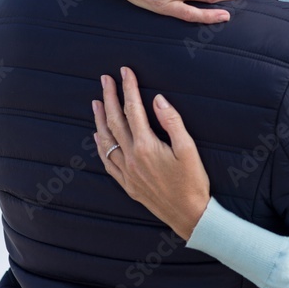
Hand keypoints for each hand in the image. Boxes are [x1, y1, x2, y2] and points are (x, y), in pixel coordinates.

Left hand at [93, 66, 209, 240]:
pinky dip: (100, 146)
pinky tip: (98, 137)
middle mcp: (132, 158)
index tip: (125, 72)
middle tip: (105, 79)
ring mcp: (127, 172)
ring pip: (106, 141)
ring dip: (99, 119)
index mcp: (147, 146)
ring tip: (96, 102)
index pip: (133, 110)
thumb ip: (172, 122)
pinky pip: (107, 161)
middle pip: (115, 121)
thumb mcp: (189, 149)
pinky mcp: (127, 184)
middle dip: (109, 97)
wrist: (189, 215)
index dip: (129, 88)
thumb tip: (158, 100)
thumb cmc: (193, 182)